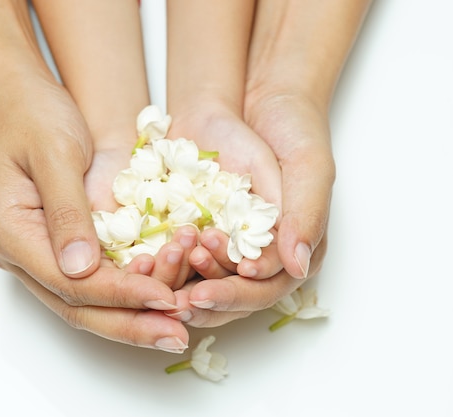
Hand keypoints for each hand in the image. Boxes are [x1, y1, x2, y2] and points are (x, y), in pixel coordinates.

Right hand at [0, 77, 187, 350]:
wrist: (19, 96)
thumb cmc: (33, 114)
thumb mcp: (55, 153)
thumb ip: (68, 210)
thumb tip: (81, 268)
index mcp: (10, 232)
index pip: (70, 282)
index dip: (121, 294)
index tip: (166, 298)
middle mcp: (18, 251)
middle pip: (76, 305)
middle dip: (130, 323)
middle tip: (176, 336)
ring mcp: (35, 252)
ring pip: (83, 301)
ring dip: (130, 316)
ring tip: (175, 327)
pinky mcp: (55, 244)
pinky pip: (90, 281)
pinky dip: (124, 293)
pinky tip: (158, 297)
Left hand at [166, 93, 332, 326]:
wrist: (248, 104)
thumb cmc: (291, 131)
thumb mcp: (308, 167)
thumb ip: (306, 215)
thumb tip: (299, 267)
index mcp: (293, 249)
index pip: (269, 287)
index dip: (241, 293)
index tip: (214, 287)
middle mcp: (261, 256)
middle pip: (235, 296)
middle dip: (209, 299)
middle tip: (181, 299)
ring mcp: (228, 246)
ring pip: (204, 283)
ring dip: (182, 286)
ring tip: (162, 275)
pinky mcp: (201, 232)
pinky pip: (181, 259)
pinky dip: (164, 264)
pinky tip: (145, 264)